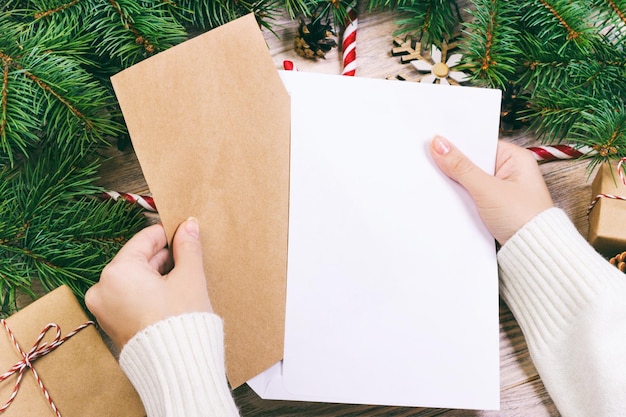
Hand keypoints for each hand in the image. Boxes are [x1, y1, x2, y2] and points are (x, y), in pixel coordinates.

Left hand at [85, 217, 211, 347]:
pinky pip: (128, 297)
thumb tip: (189, 226)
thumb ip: (188, 247)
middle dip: (164, 257)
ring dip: (156, 275)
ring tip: (182, 279)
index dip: (168, 233)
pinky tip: (170, 296)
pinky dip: (147, 292)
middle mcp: (102, 288)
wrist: (176, 366)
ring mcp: (103, 308)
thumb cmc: (181, 322)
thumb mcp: (189, 277)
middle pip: (137, 259)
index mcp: (117, 272)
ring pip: (133, 279)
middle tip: (188, 256)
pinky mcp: (110, 324)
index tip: (184, 231)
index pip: (145, 239)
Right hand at [429, 135, 552, 244]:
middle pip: (473, 161)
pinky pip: (472, 195)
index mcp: (516, 158)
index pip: (479, 143)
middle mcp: (510, 171)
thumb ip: (461, 167)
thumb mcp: (487, 189)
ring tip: (438, 181)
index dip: (458, 143)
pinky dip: (462, 197)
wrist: (534, 253)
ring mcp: (502, 189)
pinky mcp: (495, 206)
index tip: (434, 142)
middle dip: (455, 165)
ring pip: (471, 180)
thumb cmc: (522, 218)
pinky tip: (449, 197)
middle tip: (431, 162)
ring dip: (457, 183)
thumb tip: (439, 144)